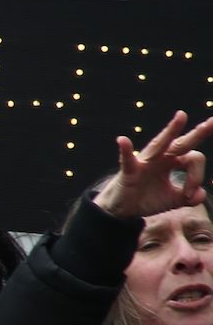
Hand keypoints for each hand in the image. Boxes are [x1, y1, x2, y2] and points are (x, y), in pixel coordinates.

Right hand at [92, 111, 212, 220]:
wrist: (123, 208)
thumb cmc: (147, 198)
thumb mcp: (173, 200)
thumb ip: (190, 197)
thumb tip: (201, 194)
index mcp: (173, 161)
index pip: (193, 160)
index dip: (196, 176)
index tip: (190, 195)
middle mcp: (161, 157)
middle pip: (182, 143)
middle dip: (199, 132)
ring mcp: (144, 161)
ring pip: (160, 144)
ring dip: (171, 130)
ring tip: (182, 116)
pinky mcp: (129, 170)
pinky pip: (127, 159)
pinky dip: (125, 150)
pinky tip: (123, 140)